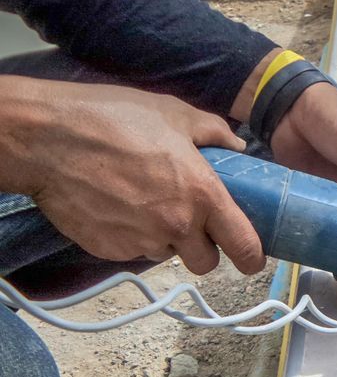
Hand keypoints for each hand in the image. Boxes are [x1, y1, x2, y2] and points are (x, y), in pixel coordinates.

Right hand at [0, 77, 264, 275]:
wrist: (46, 138)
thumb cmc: (112, 119)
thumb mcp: (173, 113)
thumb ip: (213, 132)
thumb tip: (236, 147)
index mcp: (203, 195)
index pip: (244, 247)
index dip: (251, 257)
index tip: (250, 258)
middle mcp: (178, 225)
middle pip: (206, 263)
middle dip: (203, 248)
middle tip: (190, 223)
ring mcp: (143, 241)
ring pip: (168, 255)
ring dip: (165, 240)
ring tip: (145, 204)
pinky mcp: (111, 250)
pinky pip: (134, 252)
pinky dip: (132, 237)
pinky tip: (118, 207)